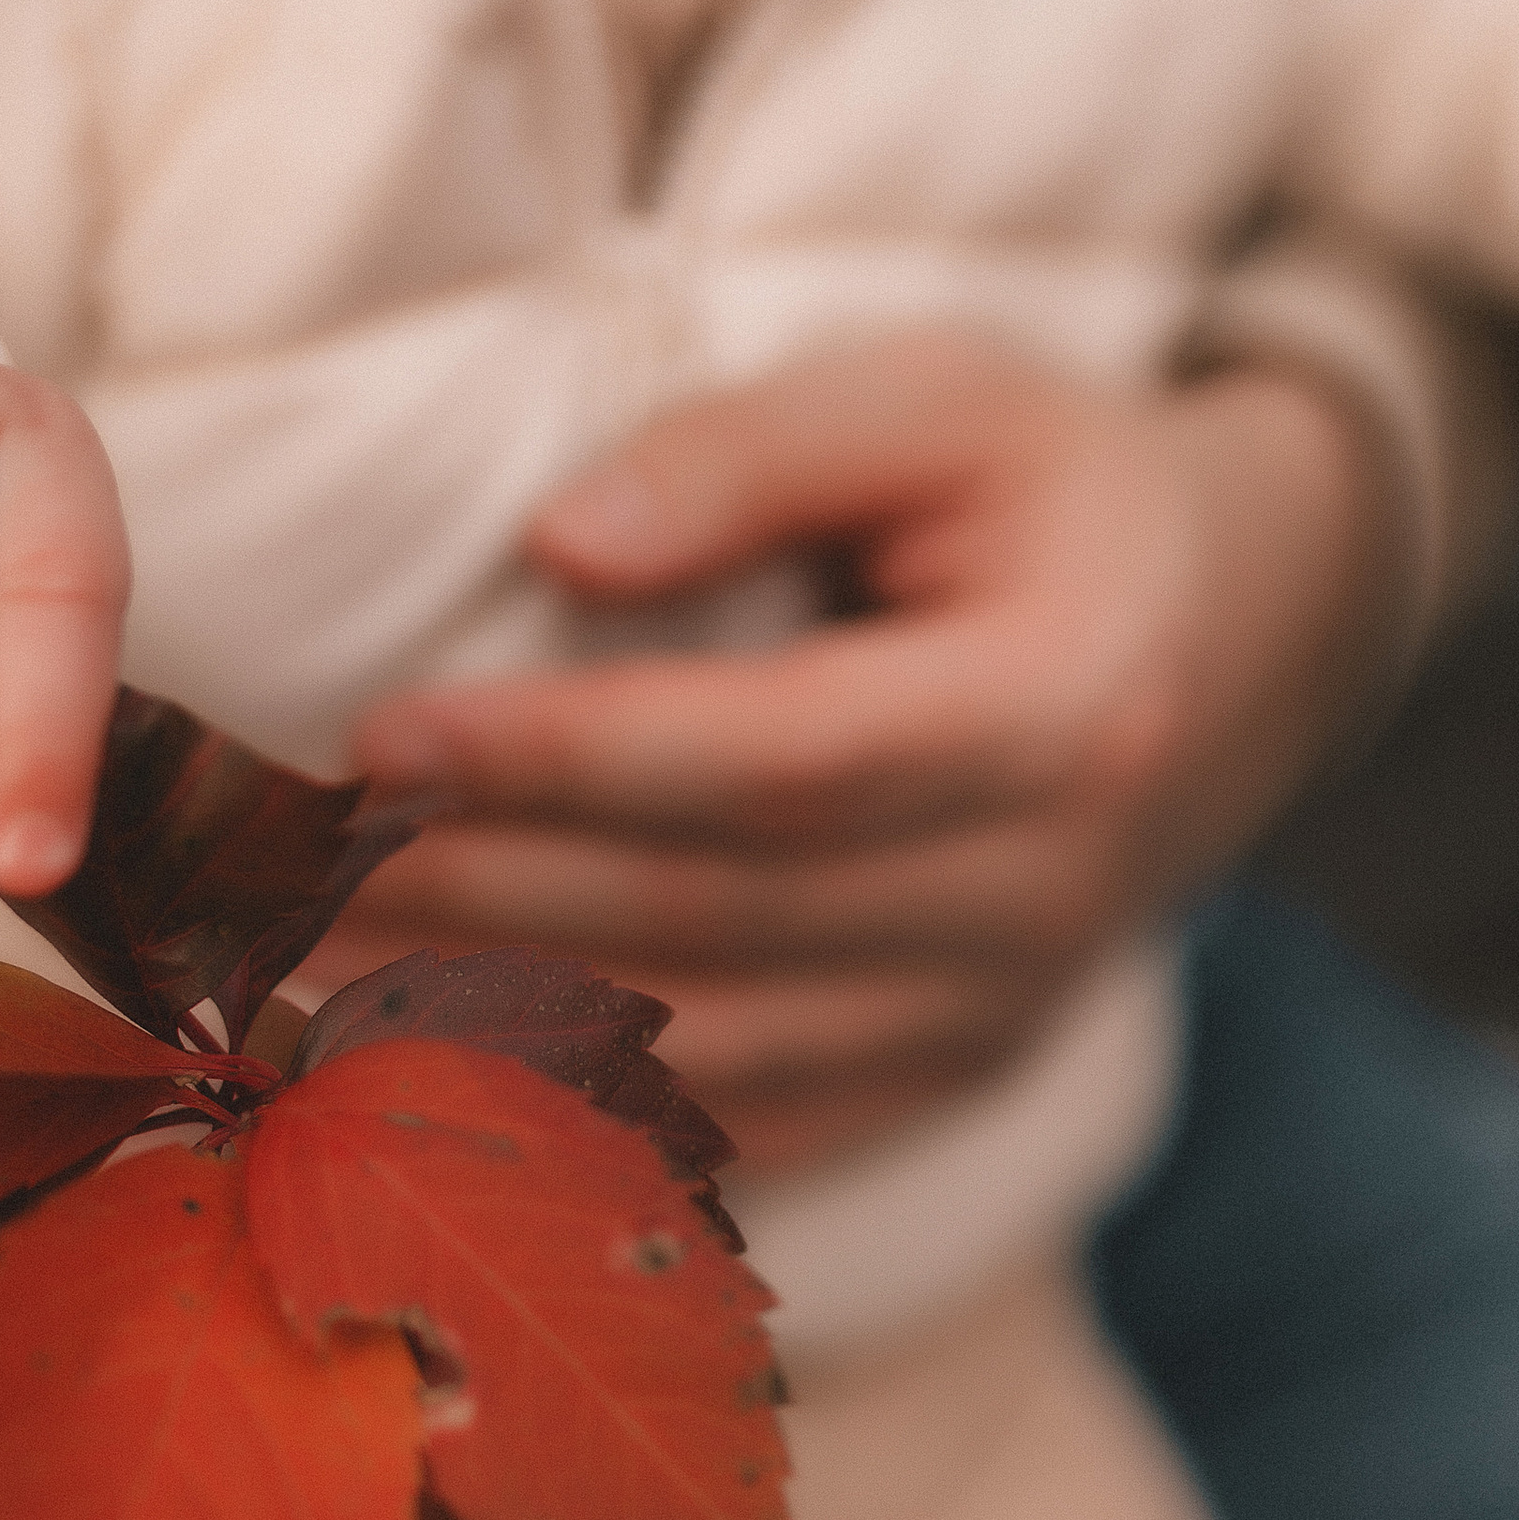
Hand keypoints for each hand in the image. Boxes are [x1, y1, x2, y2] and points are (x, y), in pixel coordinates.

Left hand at [326, 333, 1415, 1171]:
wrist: (1235, 644)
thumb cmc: (1056, 491)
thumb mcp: (943, 395)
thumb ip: (757, 452)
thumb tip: (558, 546)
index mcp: (1065, 712)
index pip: (775, 762)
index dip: (567, 762)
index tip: (379, 739)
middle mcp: (1047, 896)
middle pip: (723, 922)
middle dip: (483, 899)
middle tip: (283, 870)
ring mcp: (1005, 1015)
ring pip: (717, 1049)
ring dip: (496, 1025)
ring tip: (308, 975)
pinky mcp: (955, 1077)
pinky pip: (751, 1123)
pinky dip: (582, 1108)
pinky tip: (425, 1072)